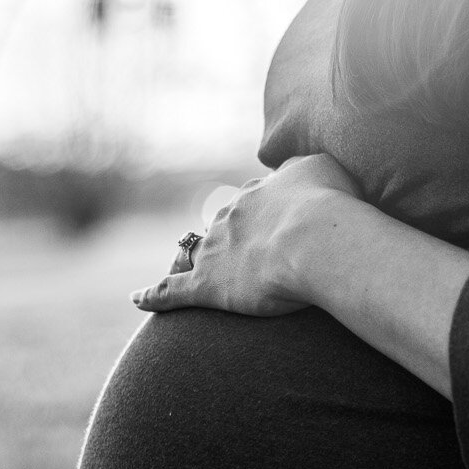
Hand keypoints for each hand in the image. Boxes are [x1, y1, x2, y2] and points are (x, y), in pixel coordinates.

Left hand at [134, 154, 362, 316]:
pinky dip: (154, 295)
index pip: (252, 201)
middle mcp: (231, 216)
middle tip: (238, 250)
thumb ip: (305, 168)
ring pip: (193, 251)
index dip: (258, 212)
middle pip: (220, 224)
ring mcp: (215, 249)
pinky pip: (172, 291)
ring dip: (189, 258)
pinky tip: (137, 300)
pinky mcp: (207, 284)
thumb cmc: (331, 206)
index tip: (268, 222)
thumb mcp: (323, 169)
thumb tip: (298, 171)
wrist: (316, 239)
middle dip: (224, 235)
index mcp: (258, 193)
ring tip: (188, 268)